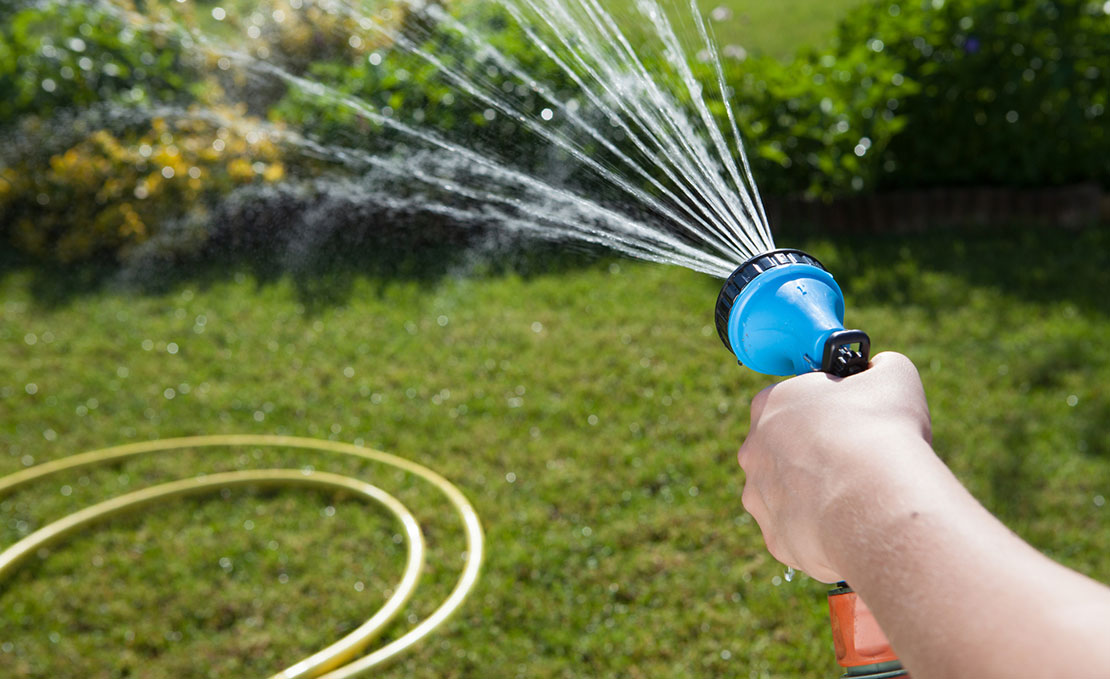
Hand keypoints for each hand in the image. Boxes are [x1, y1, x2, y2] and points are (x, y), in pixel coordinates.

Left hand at [737, 352, 933, 581]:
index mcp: (770, 404)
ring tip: (857, 497)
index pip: (790, 401)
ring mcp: (759, 498)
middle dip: (815, 454)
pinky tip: (850, 526)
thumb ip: (878, 367)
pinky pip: (797, 533)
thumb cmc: (882, 431)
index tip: (850, 418)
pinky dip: (821, 532)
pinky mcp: (774, 539)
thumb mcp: (893, 375)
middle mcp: (753, 450)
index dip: (823, 408)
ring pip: (787, 494)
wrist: (876, 502)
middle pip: (784, 450)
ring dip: (815, 495)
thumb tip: (878, 369)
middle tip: (856, 460)